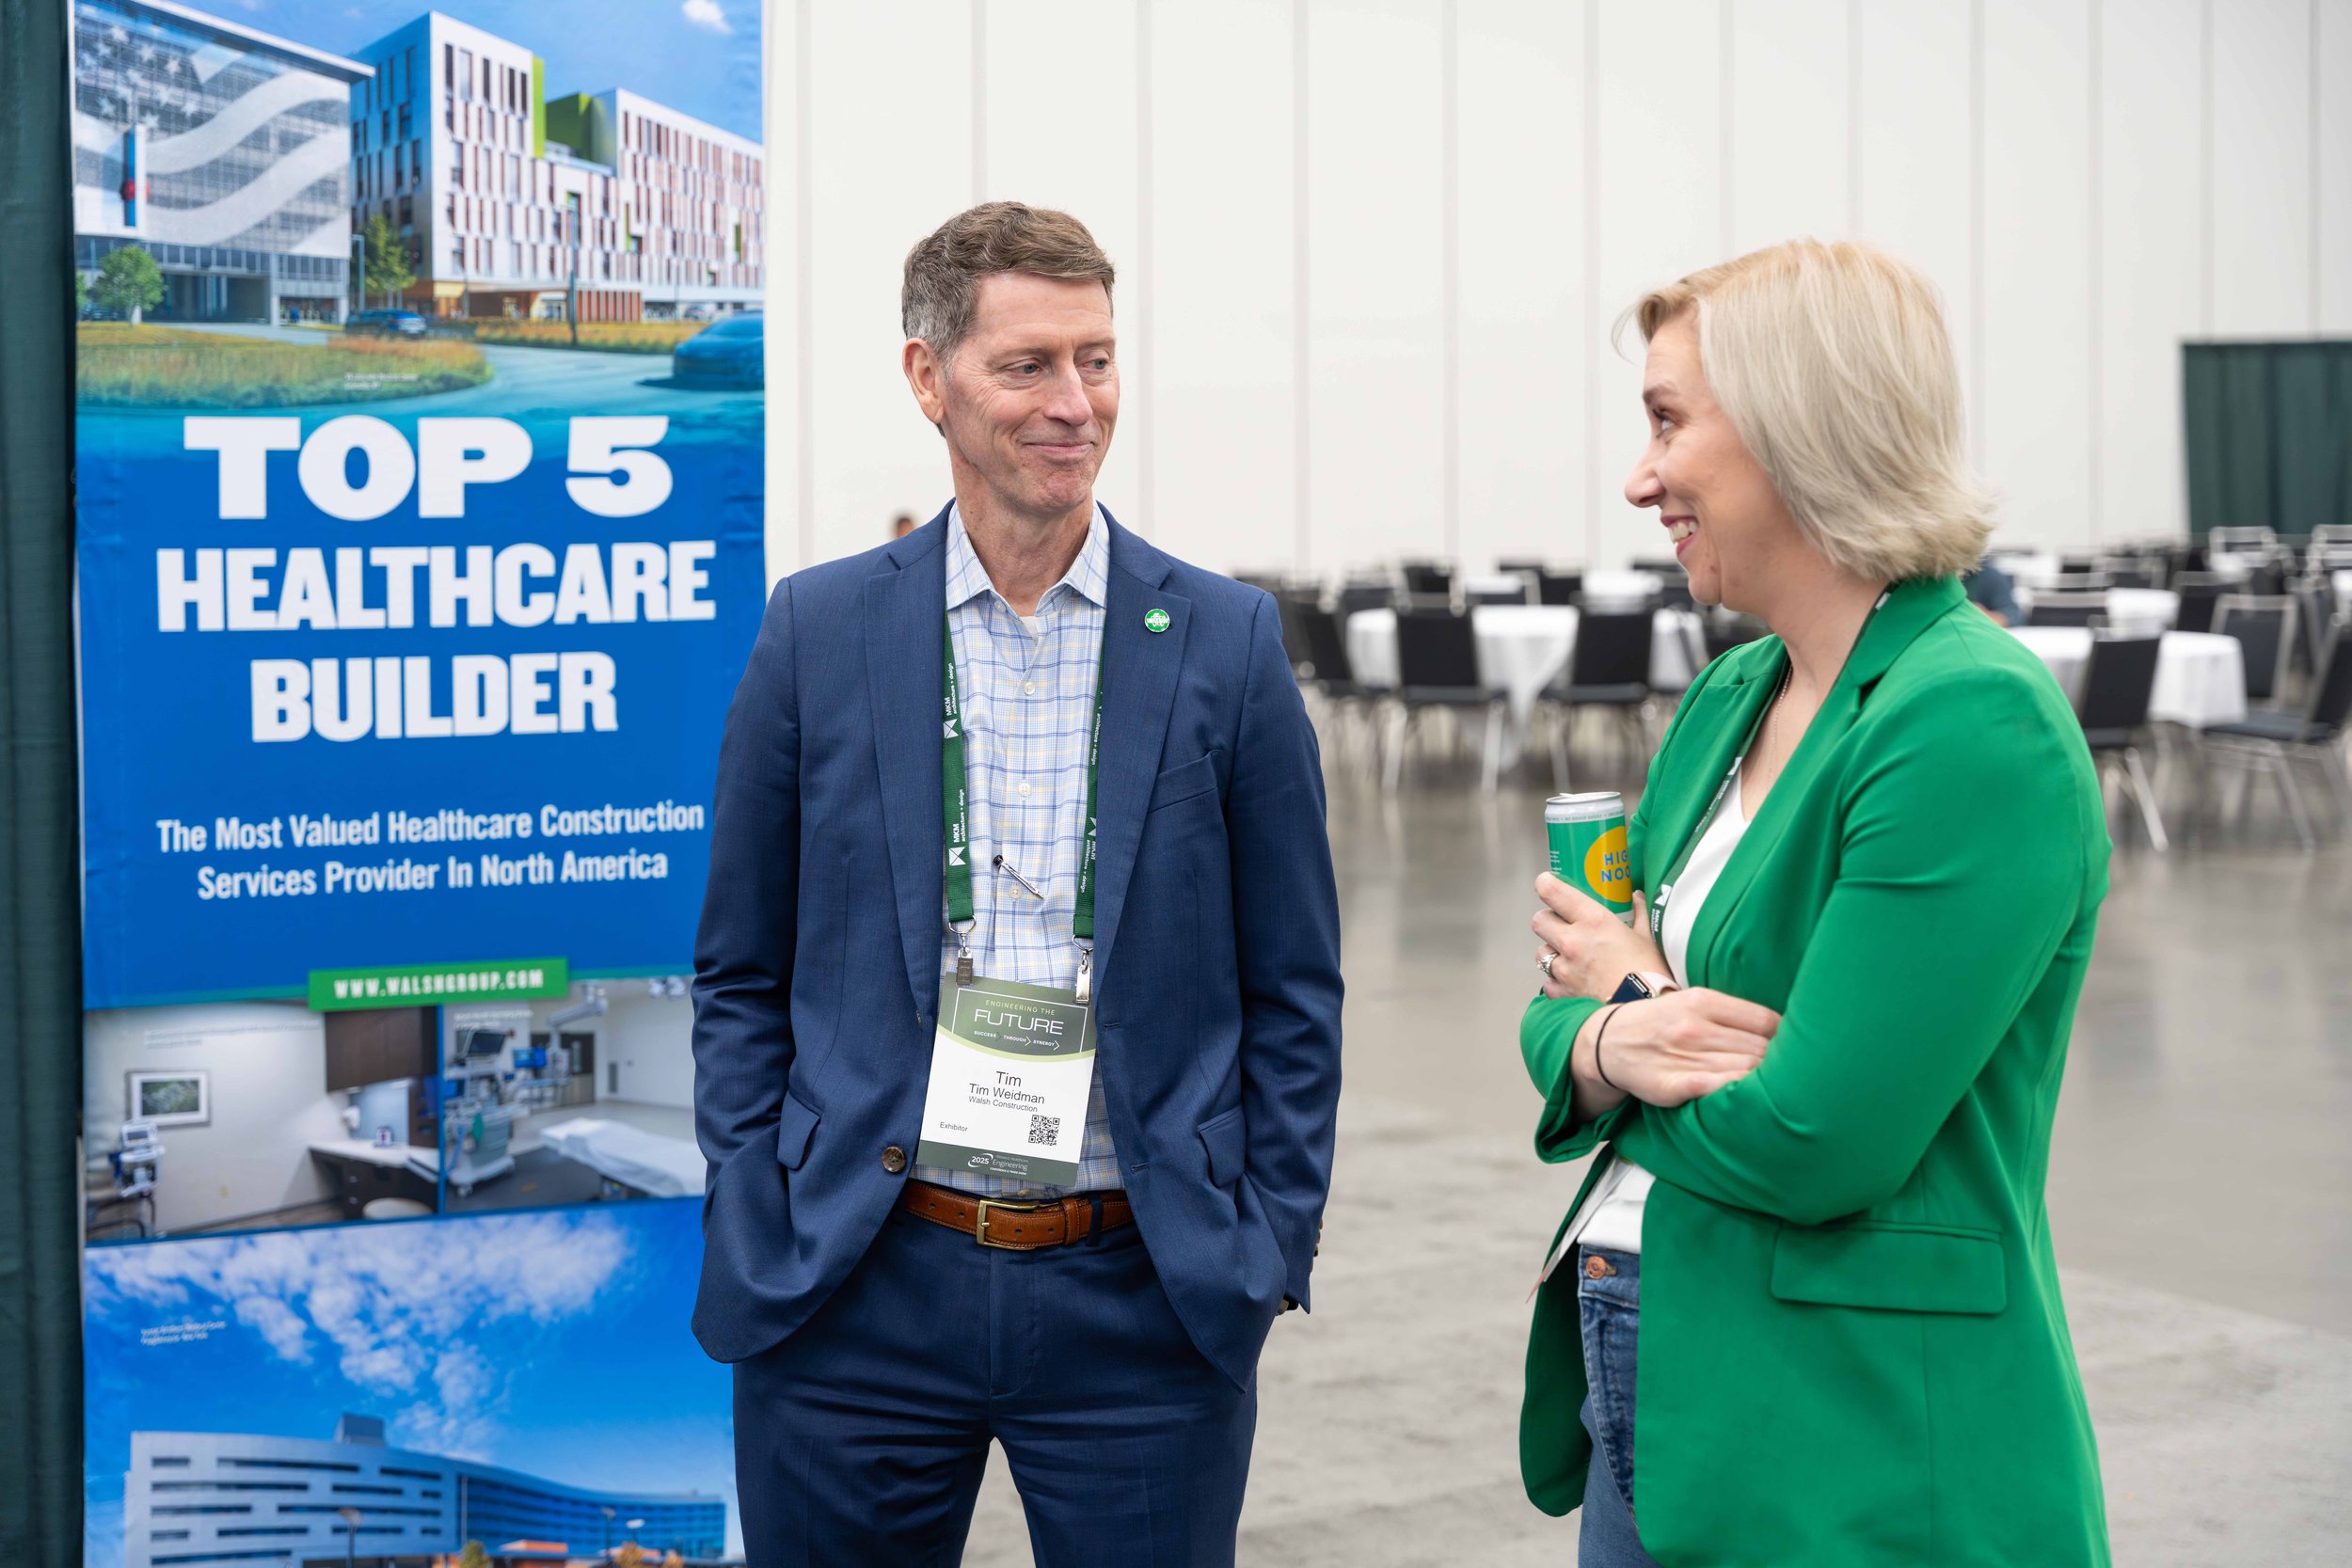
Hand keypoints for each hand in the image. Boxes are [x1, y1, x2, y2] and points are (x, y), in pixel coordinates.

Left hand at [1532, 873, 1665, 999]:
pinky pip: (1548, 982)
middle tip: (1562, 926)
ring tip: (1571, 958)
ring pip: (1541, 952)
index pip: (1552, 892)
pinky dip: (1557, 981)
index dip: (1546, 885)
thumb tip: (1636, 896)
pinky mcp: (1561, 993)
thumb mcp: (1647, 937)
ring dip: (1551, 953)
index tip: (1547, 884)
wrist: (1646, 1011)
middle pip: (1539, 921)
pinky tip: (1574, 982)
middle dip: (1548, 921)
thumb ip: (1638, 913)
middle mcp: (1573, 941)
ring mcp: (1564, 968)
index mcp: (1593, 920)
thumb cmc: (1650, 973)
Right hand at [1571, 989, 1779, 1112]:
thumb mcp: (1692, 1002)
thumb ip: (1732, 1013)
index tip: (1796, 1051)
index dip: (1788, 1039)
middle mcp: (1695, 1027)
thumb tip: (1782, 1028)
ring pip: (1745, 1070)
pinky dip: (1739, 1092)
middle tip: (1797, 1077)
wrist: (1607, 1042)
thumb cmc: (1659, 1023)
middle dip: (1782, 1065)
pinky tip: (1752, 1100)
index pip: (1766, 1021)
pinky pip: (1717, 1089)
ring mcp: (1684, 1056)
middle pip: (1760, 1048)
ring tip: (1782, 1093)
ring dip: (1767, 1083)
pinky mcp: (1674, 1084)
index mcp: (1704, 1001)